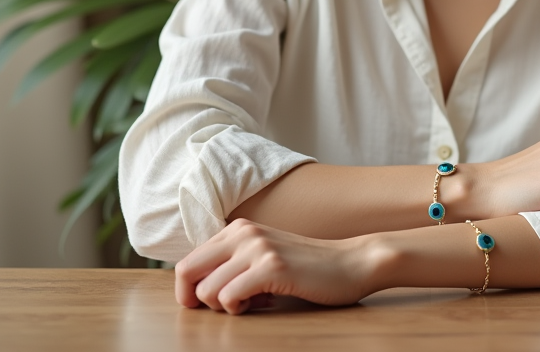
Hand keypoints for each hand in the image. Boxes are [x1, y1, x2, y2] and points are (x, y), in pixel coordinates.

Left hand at [175, 219, 378, 312]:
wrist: (352, 262)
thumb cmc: (308, 268)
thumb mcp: (265, 257)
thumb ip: (234, 264)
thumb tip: (199, 289)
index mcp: (238, 229)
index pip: (188, 262)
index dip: (190, 291)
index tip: (214, 303)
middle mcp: (243, 233)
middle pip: (186, 272)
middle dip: (195, 301)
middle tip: (224, 309)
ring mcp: (257, 248)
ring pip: (206, 290)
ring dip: (223, 307)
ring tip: (251, 304)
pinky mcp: (272, 267)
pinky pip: (229, 297)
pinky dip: (239, 309)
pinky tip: (262, 304)